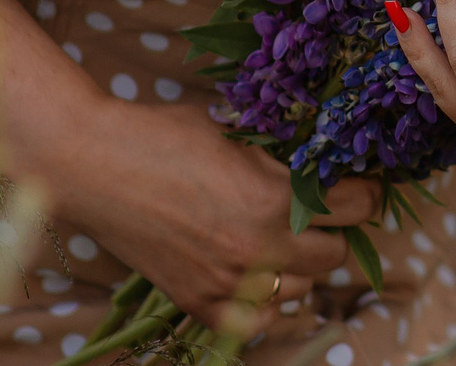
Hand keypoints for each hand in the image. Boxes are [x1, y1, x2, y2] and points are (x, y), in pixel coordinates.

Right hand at [21, 95, 381, 332]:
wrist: (92, 164)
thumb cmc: (162, 134)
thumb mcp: (237, 132)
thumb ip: (283, 155)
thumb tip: (328, 158)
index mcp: (273, 197)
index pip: (357, 207)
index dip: (363, 191)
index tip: (359, 184)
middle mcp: (257, 248)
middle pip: (335, 253)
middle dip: (333, 228)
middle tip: (316, 210)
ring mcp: (227, 282)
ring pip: (302, 290)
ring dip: (300, 265)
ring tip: (282, 239)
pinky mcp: (197, 302)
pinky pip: (258, 322)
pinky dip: (266, 303)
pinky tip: (258, 277)